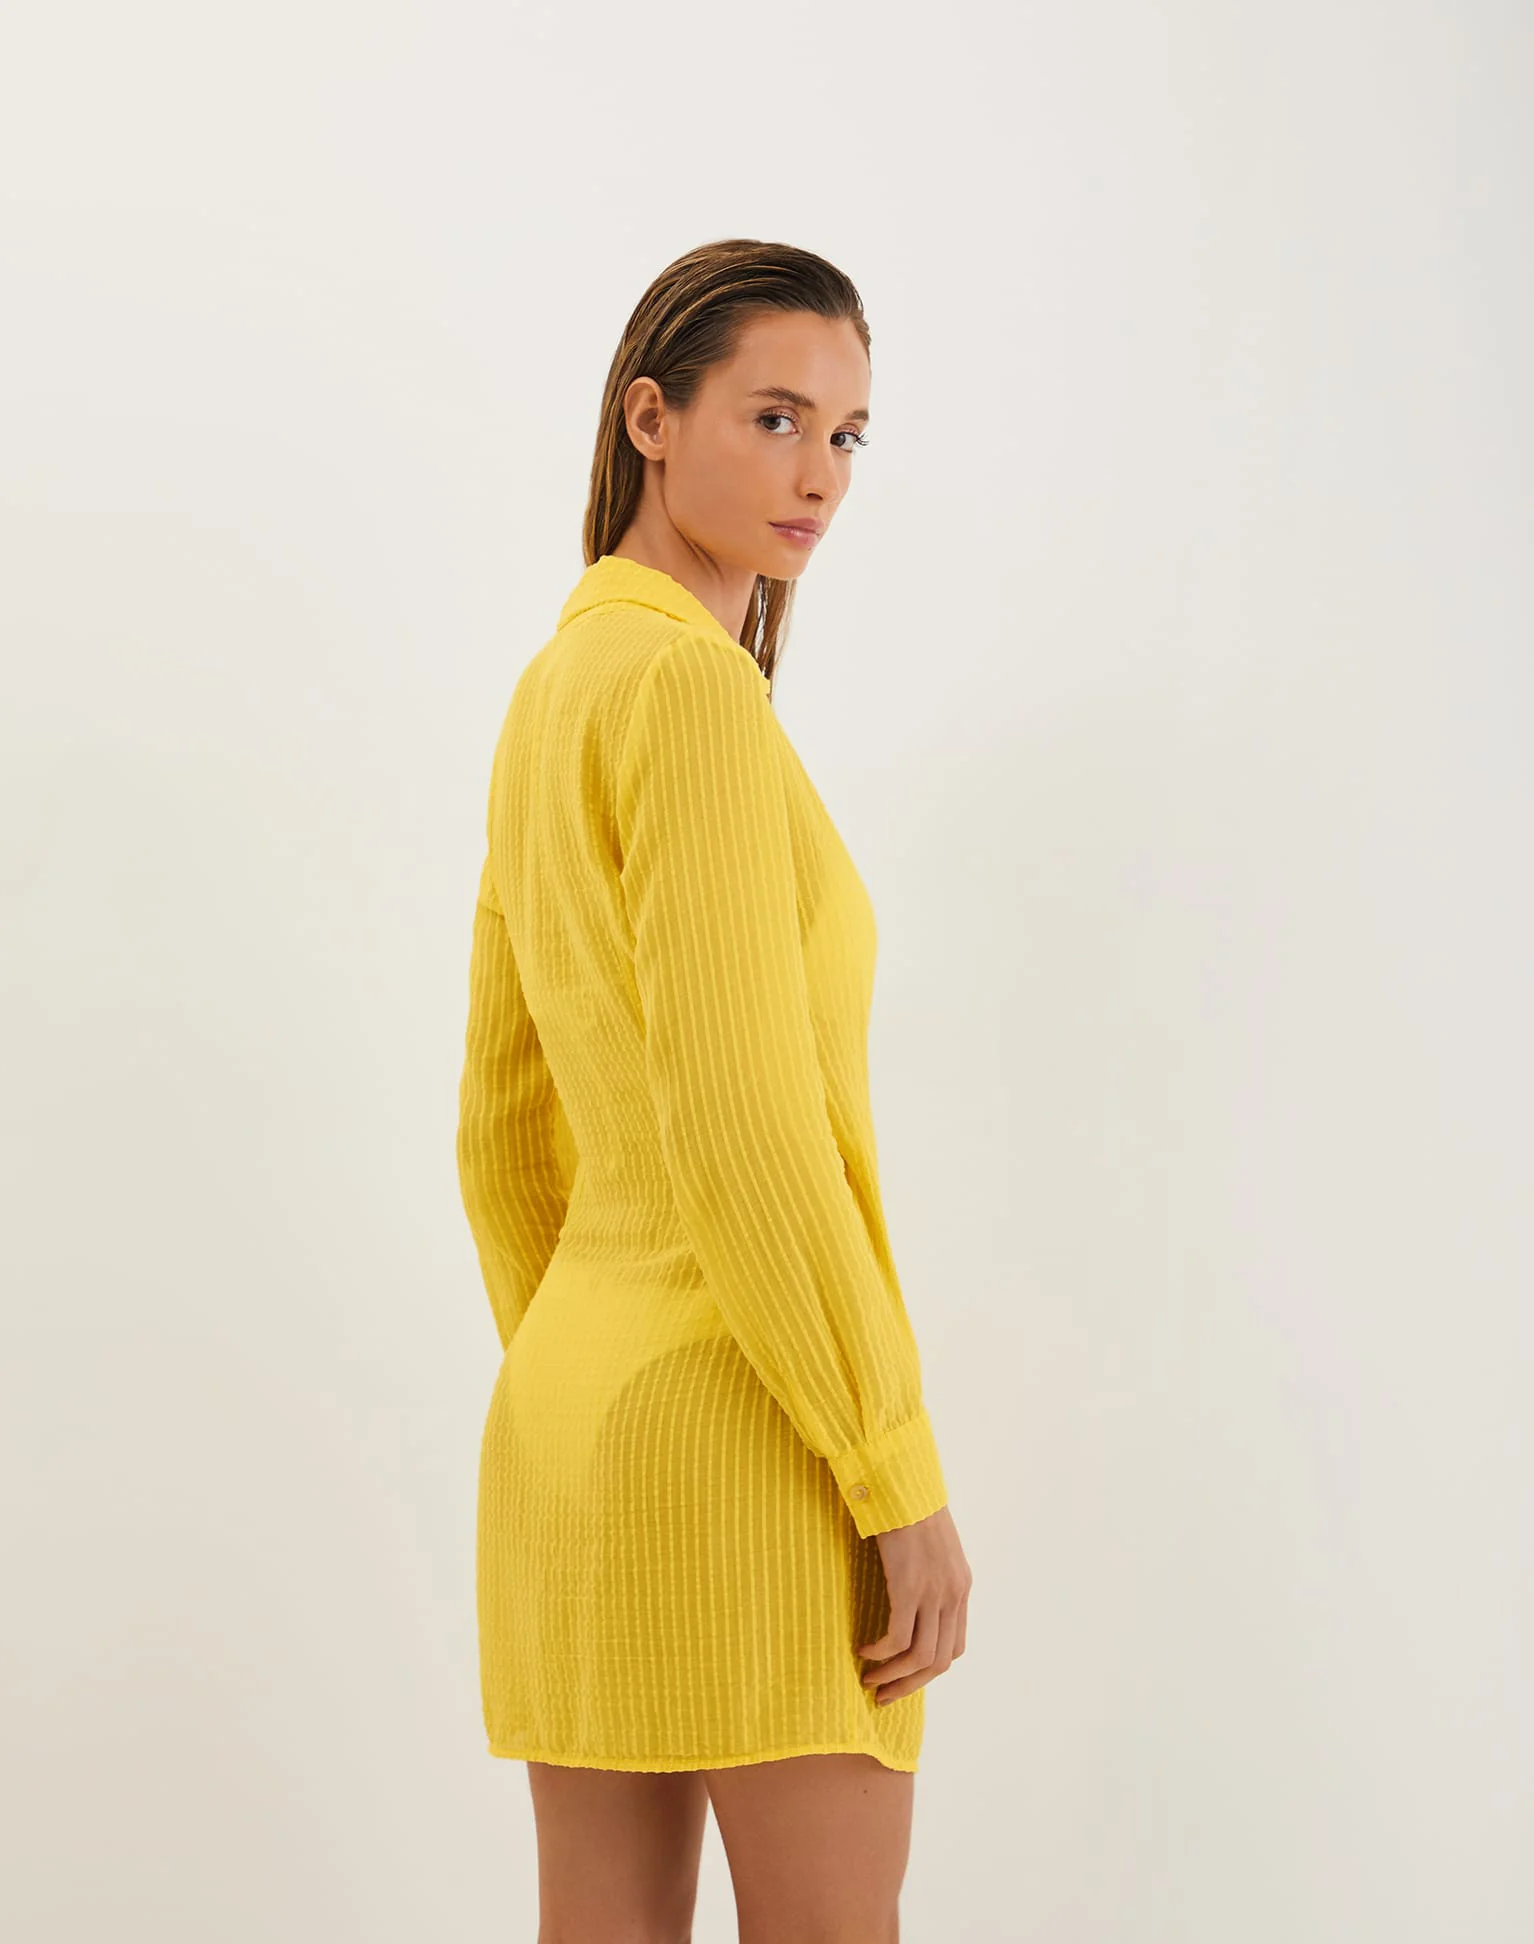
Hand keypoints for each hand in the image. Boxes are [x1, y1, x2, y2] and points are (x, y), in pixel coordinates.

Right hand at [856, 1502, 970, 1705]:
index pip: (955, 1647)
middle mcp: (953, 1594)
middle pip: (939, 1662)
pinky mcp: (909, 1586)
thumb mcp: (930, 1547)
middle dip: (910, 1685)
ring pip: (919, 1657)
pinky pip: (897, 1638)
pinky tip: (863, 1651)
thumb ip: (929, 1575)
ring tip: (868, 1679)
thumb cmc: (908, 1509)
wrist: (902, 1481)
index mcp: (961, 1587)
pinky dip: (880, 1653)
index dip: (929, 1669)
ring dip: (892, 1676)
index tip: (903, 1676)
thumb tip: (911, 1598)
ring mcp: (933, 1592)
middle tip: (883, 1695)